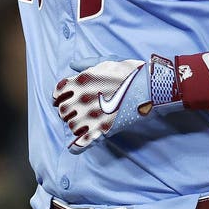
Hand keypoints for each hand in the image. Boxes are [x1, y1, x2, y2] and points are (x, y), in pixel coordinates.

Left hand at [53, 55, 181, 152]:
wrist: (150, 86)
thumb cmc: (129, 72)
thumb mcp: (106, 62)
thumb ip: (86, 64)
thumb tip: (72, 65)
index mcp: (81, 81)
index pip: (58, 93)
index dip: (59, 98)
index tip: (64, 100)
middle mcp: (82, 98)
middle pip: (63, 111)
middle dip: (68, 112)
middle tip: (77, 112)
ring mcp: (92, 115)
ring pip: (71, 126)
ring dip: (75, 126)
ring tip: (84, 124)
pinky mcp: (103, 130)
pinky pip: (81, 143)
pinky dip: (76, 147)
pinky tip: (75, 146)